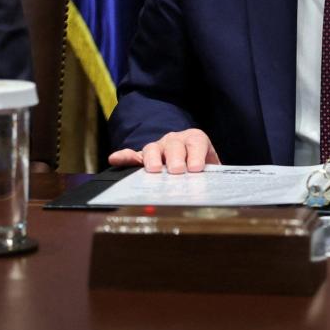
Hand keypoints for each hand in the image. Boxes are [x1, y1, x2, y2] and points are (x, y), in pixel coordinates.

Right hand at [106, 128, 220, 172]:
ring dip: (153, 159)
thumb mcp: (211, 169)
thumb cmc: (202, 167)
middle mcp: (175, 141)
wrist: (192, 162)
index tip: (196, 168)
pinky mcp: (143, 158)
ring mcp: (158, 148)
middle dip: (176, 158)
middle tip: (177, 171)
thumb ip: (212, 175)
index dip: (196, 155)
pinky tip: (115, 159)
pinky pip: (132, 156)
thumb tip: (214, 189)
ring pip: (152, 149)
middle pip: (174, 145)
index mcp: (194, 140)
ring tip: (154, 170)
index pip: (196, 143)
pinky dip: (124, 157)